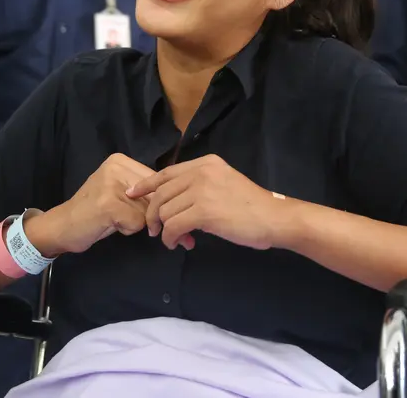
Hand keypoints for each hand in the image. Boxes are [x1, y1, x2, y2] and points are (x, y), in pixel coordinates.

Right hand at [34, 153, 157, 255]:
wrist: (62, 227)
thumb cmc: (95, 212)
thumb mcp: (121, 194)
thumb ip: (145, 192)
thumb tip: (180, 203)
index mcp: (121, 161)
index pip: (159, 180)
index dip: (158, 201)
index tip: (153, 213)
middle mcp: (116, 166)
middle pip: (155, 195)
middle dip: (150, 214)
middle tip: (131, 220)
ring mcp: (111, 184)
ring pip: (148, 211)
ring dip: (136, 223)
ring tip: (114, 219)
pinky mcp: (109, 204)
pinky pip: (138, 223)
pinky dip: (128, 229)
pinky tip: (110, 224)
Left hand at [126, 154, 283, 250]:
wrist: (274, 218)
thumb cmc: (252, 206)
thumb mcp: (224, 184)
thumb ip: (200, 186)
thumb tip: (173, 202)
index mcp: (206, 163)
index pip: (167, 172)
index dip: (146, 184)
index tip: (132, 193)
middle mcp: (202, 172)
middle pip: (161, 193)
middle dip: (153, 214)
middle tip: (155, 230)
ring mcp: (202, 190)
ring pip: (165, 211)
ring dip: (165, 229)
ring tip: (175, 239)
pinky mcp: (204, 211)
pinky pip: (173, 225)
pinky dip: (170, 237)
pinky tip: (178, 243)